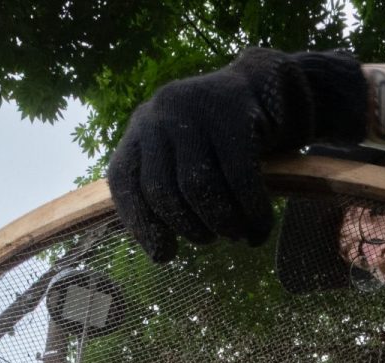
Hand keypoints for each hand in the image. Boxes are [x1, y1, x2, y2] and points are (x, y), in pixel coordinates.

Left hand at [107, 48, 366, 260]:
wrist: (260, 86)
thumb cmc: (216, 139)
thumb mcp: (180, 154)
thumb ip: (164, 188)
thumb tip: (158, 251)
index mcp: (138, 129)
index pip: (123, 181)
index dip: (141, 224)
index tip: (165, 254)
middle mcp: (159, 115)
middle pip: (162, 190)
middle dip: (188, 226)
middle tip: (210, 239)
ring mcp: (194, 110)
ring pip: (199, 187)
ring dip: (220, 222)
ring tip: (235, 234)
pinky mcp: (233, 112)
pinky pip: (239, 177)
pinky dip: (252, 211)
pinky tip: (259, 229)